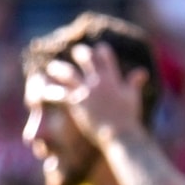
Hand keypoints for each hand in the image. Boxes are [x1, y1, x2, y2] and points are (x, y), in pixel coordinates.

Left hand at [34, 42, 148, 147]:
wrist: (120, 135)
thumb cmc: (128, 118)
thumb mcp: (133, 97)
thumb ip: (134, 82)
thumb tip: (142, 72)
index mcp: (112, 78)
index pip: (105, 55)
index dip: (101, 50)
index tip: (98, 49)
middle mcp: (98, 81)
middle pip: (86, 59)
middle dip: (80, 53)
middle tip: (76, 53)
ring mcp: (86, 91)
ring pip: (68, 73)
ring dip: (59, 68)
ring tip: (53, 68)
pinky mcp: (77, 103)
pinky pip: (60, 93)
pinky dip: (51, 90)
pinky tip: (43, 90)